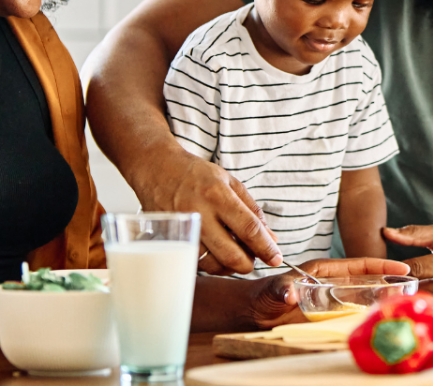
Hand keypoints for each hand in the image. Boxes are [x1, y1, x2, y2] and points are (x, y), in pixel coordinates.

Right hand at [129, 149, 280, 274]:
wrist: (155, 167)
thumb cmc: (195, 174)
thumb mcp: (229, 182)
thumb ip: (252, 210)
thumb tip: (271, 238)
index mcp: (217, 195)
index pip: (248, 228)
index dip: (266, 248)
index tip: (276, 258)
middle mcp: (199, 213)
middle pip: (231, 254)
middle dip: (249, 264)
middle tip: (254, 259)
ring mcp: (182, 229)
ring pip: (212, 264)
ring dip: (229, 266)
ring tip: (235, 254)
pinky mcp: (169, 240)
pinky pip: (195, 263)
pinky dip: (210, 264)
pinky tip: (216, 254)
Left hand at [243, 257, 410, 328]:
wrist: (252, 314)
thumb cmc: (261, 296)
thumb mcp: (271, 290)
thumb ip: (280, 291)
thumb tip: (289, 295)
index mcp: (324, 271)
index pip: (357, 265)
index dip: (380, 266)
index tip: (401, 269)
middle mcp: (332, 285)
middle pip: (366, 283)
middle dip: (388, 285)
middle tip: (411, 291)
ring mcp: (331, 302)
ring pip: (362, 301)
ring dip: (381, 303)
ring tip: (402, 307)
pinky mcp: (328, 319)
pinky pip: (352, 318)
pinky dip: (366, 321)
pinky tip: (379, 326)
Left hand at [385, 225, 432, 314]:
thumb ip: (415, 234)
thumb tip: (386, 232)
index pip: (415, 269)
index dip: (397, 272)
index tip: (385, 272)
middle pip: (418, 290)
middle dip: (402, 288)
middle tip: (388, 286)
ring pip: (428, 302)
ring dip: (416, 298)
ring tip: (404, 292)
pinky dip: (432, 304)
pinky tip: (427, 298)